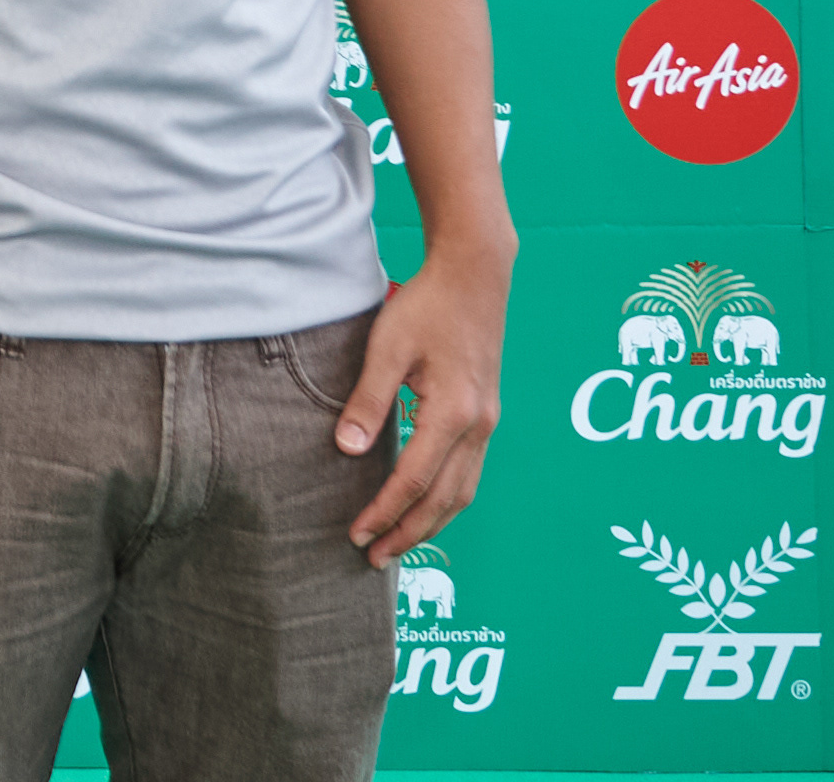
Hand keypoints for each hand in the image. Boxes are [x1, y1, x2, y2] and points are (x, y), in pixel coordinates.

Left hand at [336, 247, 508, 566]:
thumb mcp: (387, 348)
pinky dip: (447, 499)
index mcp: (453, 413)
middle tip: (374, 558)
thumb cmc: (427, 305)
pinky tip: (426, 506)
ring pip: (463, 492)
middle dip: (409, 533)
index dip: (384, 513)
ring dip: (432, 524)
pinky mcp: (486, 414)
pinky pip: (469, 472)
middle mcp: (478, 426)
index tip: (356, 534)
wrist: (475, 274)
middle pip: (444, 500)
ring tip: (399, 544)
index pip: (413, 481)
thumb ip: (367, 401)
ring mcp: (488, 422)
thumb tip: (345, 450)